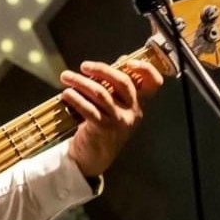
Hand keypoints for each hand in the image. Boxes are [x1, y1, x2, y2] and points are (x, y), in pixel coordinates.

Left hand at [61, 59, 162, 177]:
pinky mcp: (103, 128)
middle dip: (101, 69)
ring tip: (66, 77)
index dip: (145, 69)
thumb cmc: (103, 127)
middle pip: (123, 82)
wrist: (94, 158)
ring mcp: (119, 120)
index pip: (153, 84)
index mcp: (139, 104)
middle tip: (84, 66)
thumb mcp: (116, 108)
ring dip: (80, 82)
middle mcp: (132, 112)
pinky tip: (66, 94)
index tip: (126, 61)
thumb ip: (117, 87)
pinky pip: (88, 108)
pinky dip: (75, 98)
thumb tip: (121, 62)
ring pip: (101, 93)